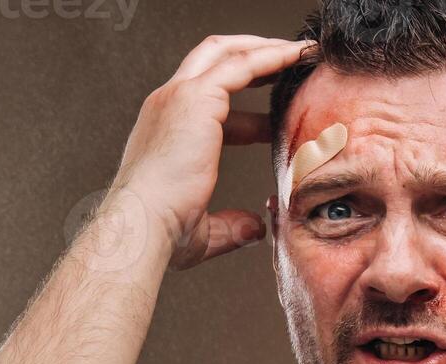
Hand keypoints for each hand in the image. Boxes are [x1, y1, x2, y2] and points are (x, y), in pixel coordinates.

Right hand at [110, 35, 314, 269]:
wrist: (143, 225)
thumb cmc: (162, 232)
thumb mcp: (203, 229)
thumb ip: (231, 226)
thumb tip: (255, 228)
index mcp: (167, 130)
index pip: (210, 102)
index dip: (249, 106)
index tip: (279, 114)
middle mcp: (168, 104)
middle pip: (213, 59)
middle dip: (254, 54)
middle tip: (293, 60)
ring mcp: (179, 97)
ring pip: (228, 53)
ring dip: (267, 49)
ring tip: (302, 52)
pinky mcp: (196, 99)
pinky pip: (242, 65)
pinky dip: (271, 56)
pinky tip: (297, 57)